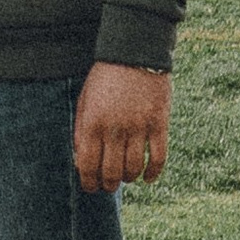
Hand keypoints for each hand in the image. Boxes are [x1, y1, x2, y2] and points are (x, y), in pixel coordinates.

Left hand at [74, 62, 169, 195]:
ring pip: (133, 168)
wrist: (134, 52)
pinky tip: (148, 178)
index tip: (90, 187)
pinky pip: (158, 158)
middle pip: (111, 172)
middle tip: (108, 186)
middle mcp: (114, 129)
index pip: (87, 165)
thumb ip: (81, 130)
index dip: (88, 182)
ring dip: (128, 178)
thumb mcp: (84, 100)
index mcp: (92, 123)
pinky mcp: (159, 124)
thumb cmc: (105, 77)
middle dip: (107, 184)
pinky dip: (153, 173)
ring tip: (126, 177)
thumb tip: (81, 160)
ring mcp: (138, 127)